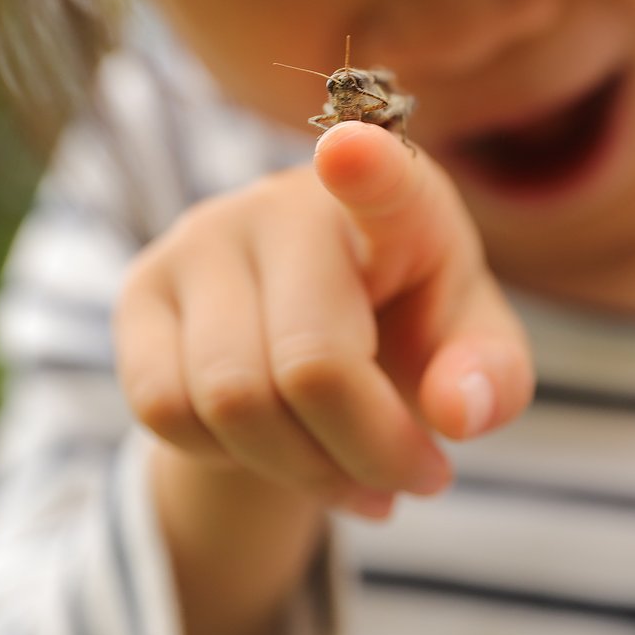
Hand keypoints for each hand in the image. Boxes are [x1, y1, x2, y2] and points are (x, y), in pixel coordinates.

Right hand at [115, 120, 533, 518]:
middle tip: (414, 481)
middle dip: (368, 455)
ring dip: (302, 472)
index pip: (380, 179)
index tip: (354, 152)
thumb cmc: (409, 325)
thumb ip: (493, 375)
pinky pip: (163, 411)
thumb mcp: (473, 348)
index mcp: (395, 199)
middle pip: (312, 367)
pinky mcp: (141, 289)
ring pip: (230, 402)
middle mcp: (285, 204)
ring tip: (350, 475)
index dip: (367, 169)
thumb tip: (456, 413)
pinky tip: (271, 448)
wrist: (311, 332)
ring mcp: (200, 239)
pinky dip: (225, 459)